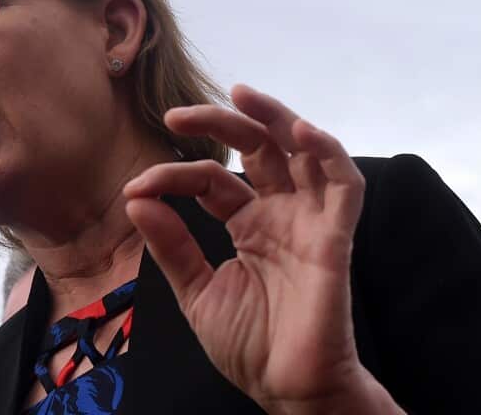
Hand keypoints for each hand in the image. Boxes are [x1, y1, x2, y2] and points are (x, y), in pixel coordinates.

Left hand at [123, 85, 400, 414]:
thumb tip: (137, 200)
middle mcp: (280, 215)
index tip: (136, 188)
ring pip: (302, 152)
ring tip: (243, 95)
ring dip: (277, 118)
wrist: (286, 388)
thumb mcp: (195, 291)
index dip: (173, 177)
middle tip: (178, 114)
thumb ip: (171, 246)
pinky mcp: (334, 238)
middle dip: (222, 122)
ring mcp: (308, 223)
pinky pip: (343, 186)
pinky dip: (328, 153)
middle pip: (258, 149)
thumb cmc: (249, 345)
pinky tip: (301, 132)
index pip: (210, 180)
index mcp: (247, 224)